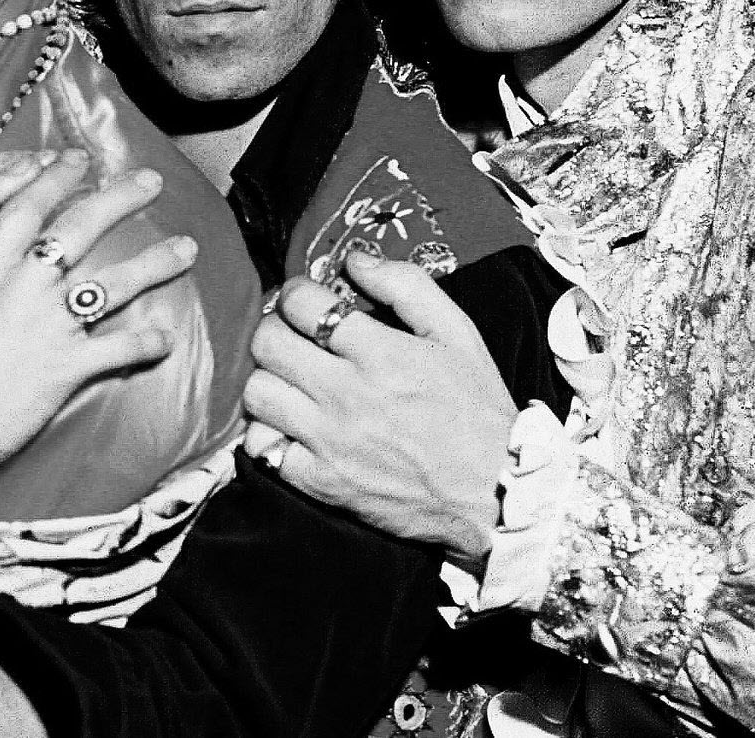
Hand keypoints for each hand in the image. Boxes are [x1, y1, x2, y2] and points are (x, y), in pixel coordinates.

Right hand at [0, 153, 197, 524]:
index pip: (25, 204)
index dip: (55, 177)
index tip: (77, 159)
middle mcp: (19, 286)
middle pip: (80, 227)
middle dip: (121, 198)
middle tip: (151, 180)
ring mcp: (46, 326)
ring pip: (113, 283)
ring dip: (154, 262)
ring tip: (186, 248)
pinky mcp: (65, 369)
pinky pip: (119, 348)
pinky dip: (147, 342)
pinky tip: (166, 339)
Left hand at [242, 252, 515, 566]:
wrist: (499, 495)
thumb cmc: (478, 412)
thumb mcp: (459, 335)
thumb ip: (407, 286)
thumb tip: (355, 259)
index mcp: (382, 354)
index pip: (303, 303)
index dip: (297, 292)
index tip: (306, 300)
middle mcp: (348, 396)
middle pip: (267, 343)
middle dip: (273, 329)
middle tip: (291, 336)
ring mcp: (330, 442)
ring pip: (256, 394)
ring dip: (267, 379)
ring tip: (290, 380)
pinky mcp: (322, 483)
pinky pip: (262, 448)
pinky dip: (267, 433)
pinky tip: (290, 425)